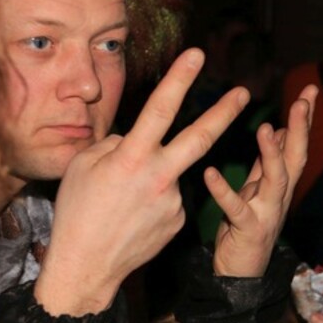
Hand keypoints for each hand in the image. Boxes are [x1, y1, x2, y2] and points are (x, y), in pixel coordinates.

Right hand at [39, 49, 248, 313]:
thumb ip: (113, 144)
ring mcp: (174, 201)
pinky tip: (133, 218)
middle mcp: (159, 177)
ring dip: (153, 177)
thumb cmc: (77, 213)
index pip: (160, 109)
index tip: (198, 54)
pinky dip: (154, 200)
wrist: (87, 267)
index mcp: (132, 159)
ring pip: (170, 172)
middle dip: (224, 112)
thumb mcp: (83, 167)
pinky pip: (169, 197)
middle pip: (200, 138)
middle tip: (244, 92)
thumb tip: (134, 137)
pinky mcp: (179, 220)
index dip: (179, 79)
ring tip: (121, 204)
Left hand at [207, 84, 317, 276]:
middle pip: (296, 158)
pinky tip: (210, 174)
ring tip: (266, 129)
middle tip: (303, 101)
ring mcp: (267, 213)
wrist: (241, 277)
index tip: (310, 91)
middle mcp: (279, 197)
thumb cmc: (246, 230)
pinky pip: (236, 209)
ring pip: (277, 180)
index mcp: (280, 185)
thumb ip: (267, 163)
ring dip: (273, 154)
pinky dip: (224, 192)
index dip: (305, 119)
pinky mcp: (248, 231)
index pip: (297, 146)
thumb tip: (279, 130)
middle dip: (302, 129)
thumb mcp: (258, 190)